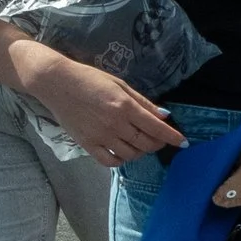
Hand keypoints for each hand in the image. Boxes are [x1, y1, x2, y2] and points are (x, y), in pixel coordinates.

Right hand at [20, 50, 185, 164]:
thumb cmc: (89, 79)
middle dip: (158, 144)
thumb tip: (164, 116)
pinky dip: (121, 160)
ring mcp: (101, 136)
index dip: (172, 137)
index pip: (156, 128)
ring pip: (131, 154)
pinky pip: (110, 161)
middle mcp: (115, 124)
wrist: (56, 83)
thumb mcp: (120, 85)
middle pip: (146, 143)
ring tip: (140, 143)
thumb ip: (143, 102)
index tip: (183, 143)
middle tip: (159, 140)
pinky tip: (123, 151)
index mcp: (125, 107)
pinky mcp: (87, 144)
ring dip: (141, 151)